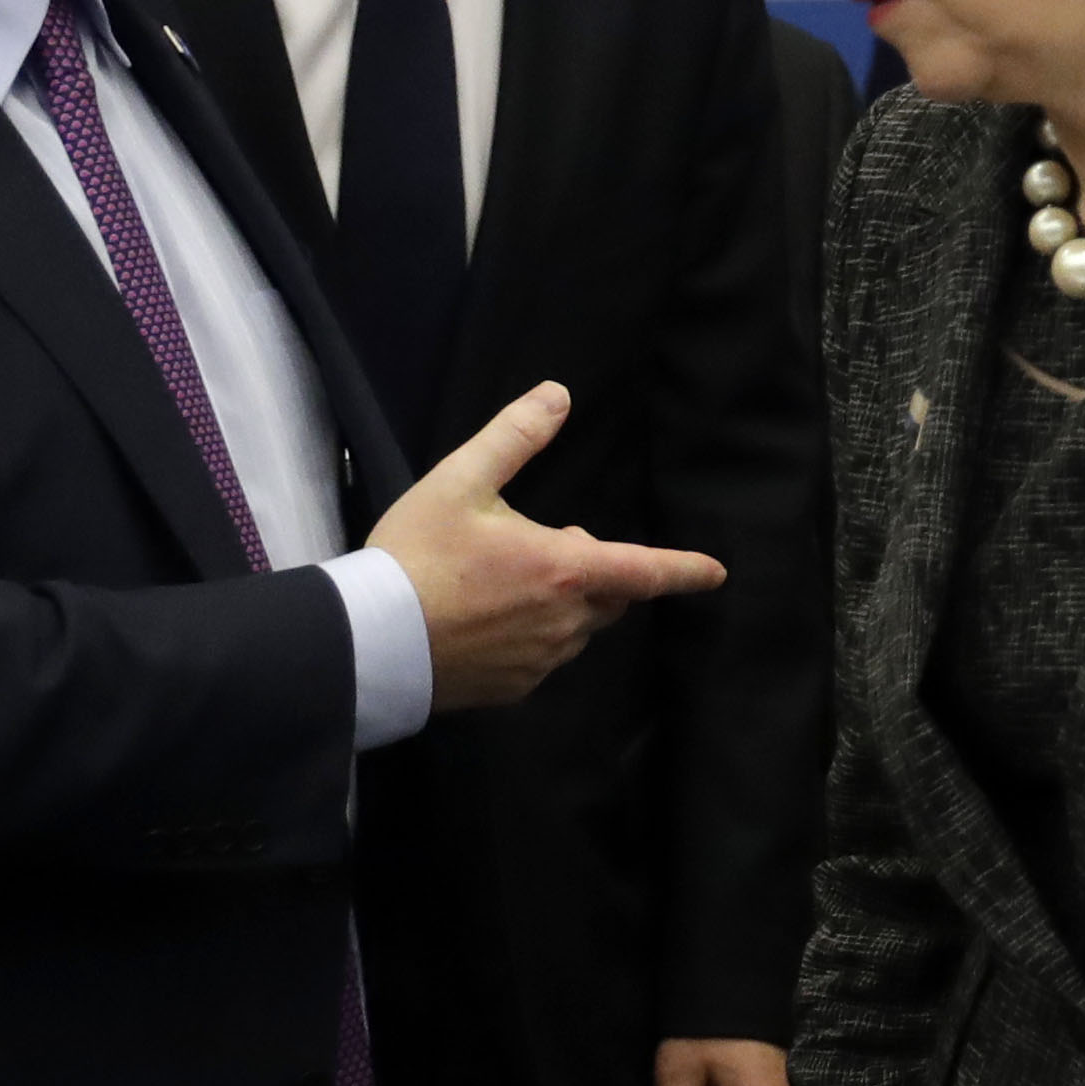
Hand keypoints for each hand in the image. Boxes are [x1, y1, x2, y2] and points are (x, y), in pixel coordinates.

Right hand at [367, 382, 725, 710]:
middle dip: (592, 570)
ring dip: (561, 604)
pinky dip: (530, 637)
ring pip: (575, 629)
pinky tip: (484, 621)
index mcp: (565, 570)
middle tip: (536, 546)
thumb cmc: (416, 556)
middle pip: (608, 596)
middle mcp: (565, 624)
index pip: (645, 571)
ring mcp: (540, 662)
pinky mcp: (513, 690)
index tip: (716, 573)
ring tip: (500, 583)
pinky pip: (542, 658)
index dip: (685, 569)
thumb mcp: (460, 481)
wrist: (367, 639)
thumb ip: (515, 436)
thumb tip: (558, 395)